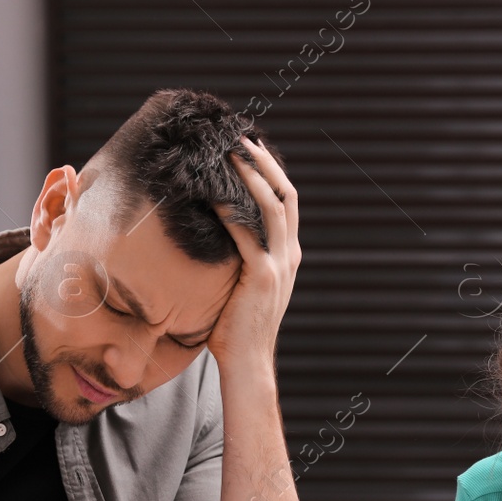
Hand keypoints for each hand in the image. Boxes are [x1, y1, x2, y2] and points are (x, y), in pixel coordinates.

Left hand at [208, 138, 299, 369]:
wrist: (247, 362)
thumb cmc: (235, 327)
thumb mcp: (242, 284)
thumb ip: (239, 258)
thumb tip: (213, 232)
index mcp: (288, 255)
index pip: (286, 201)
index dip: (271, 172)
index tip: (250, 149)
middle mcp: (289, 255)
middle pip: (285, 194)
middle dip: (263, 163)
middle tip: (239, 139)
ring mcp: (279, 265)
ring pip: (272, 207)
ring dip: (251, 177)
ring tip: (228, 154)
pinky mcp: (262, 277)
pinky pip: (247, 234)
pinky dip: (230, 211)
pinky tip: (212, 194)